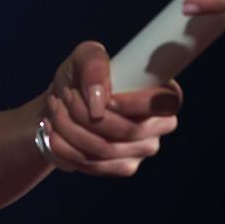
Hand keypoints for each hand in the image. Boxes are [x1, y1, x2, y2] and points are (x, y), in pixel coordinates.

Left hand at [38, 40, 183, 176]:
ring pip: (107, 148)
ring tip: (56, 109)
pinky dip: (69, 148)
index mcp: (161, 91)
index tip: (106, 99)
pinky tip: (57, 132)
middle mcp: (160, 123)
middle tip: (66, 96)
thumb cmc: (81, 77)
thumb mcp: (83, 57)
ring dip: (72, 128)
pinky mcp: (124, 166)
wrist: (62, 106)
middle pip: (131, 130)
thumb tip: (99, 102)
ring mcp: (144, 148)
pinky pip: (96, 164)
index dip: (137, 104)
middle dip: (88, 113)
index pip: (168, 101)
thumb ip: (94, 64)